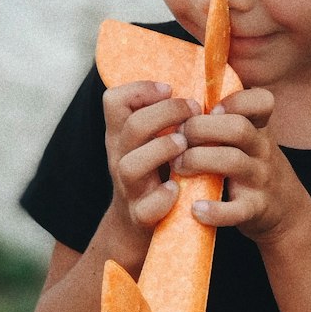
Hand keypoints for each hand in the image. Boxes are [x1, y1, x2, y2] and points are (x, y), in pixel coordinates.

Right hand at [103, 81, 200, 238]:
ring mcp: (129, 188)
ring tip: (184, 146)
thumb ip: (161, 117)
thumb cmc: (154, 174)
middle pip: (132, 127)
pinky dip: (162, 198)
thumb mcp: (149, 141)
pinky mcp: (141, 216)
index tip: (169, 88)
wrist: (137, 226)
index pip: (114, 101)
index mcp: (122, 136)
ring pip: (131, 166)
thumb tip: (196, 86)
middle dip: (166, 113)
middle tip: (194, 111)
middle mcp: (120, 158)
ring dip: (162, 150)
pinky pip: (145, 208)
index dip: (140, 89)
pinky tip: (177, 190)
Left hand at [173, 88, 310, 241]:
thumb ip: (223, 120)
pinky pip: (237, 210)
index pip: (261, 101)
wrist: (285, 211)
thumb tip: (179, 100)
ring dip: (198, 160)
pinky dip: (215, 211)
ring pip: (233, 161)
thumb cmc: (251, 166)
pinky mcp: (255, 208)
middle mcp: (262, 149)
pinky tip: (195, 209)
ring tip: (177, 167)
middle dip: (200, 128)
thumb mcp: (248, 139)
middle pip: (237, 128)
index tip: (209, 109)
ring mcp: (260, 179)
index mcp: (258, 128)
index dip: (233, 101)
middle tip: (176, 137)